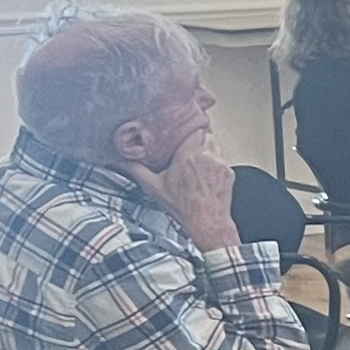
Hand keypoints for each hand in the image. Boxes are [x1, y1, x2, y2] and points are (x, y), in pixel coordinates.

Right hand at [133, 132, 241, 253]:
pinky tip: (203, 175)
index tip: (182, 131)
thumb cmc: (183, 207)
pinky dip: (213, 164)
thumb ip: (136, 170)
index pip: (196, 127)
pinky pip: (221, 161)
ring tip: (193, 163)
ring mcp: (221, 164)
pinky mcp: (229, 173)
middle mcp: (207, 156)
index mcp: (189, 154)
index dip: (190, 127)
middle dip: (195, 140)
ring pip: (214, 147)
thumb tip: (120, 161)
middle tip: (184, 149)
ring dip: (205, 152)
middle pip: (205, 135)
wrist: (207, 222)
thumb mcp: (154, 187)